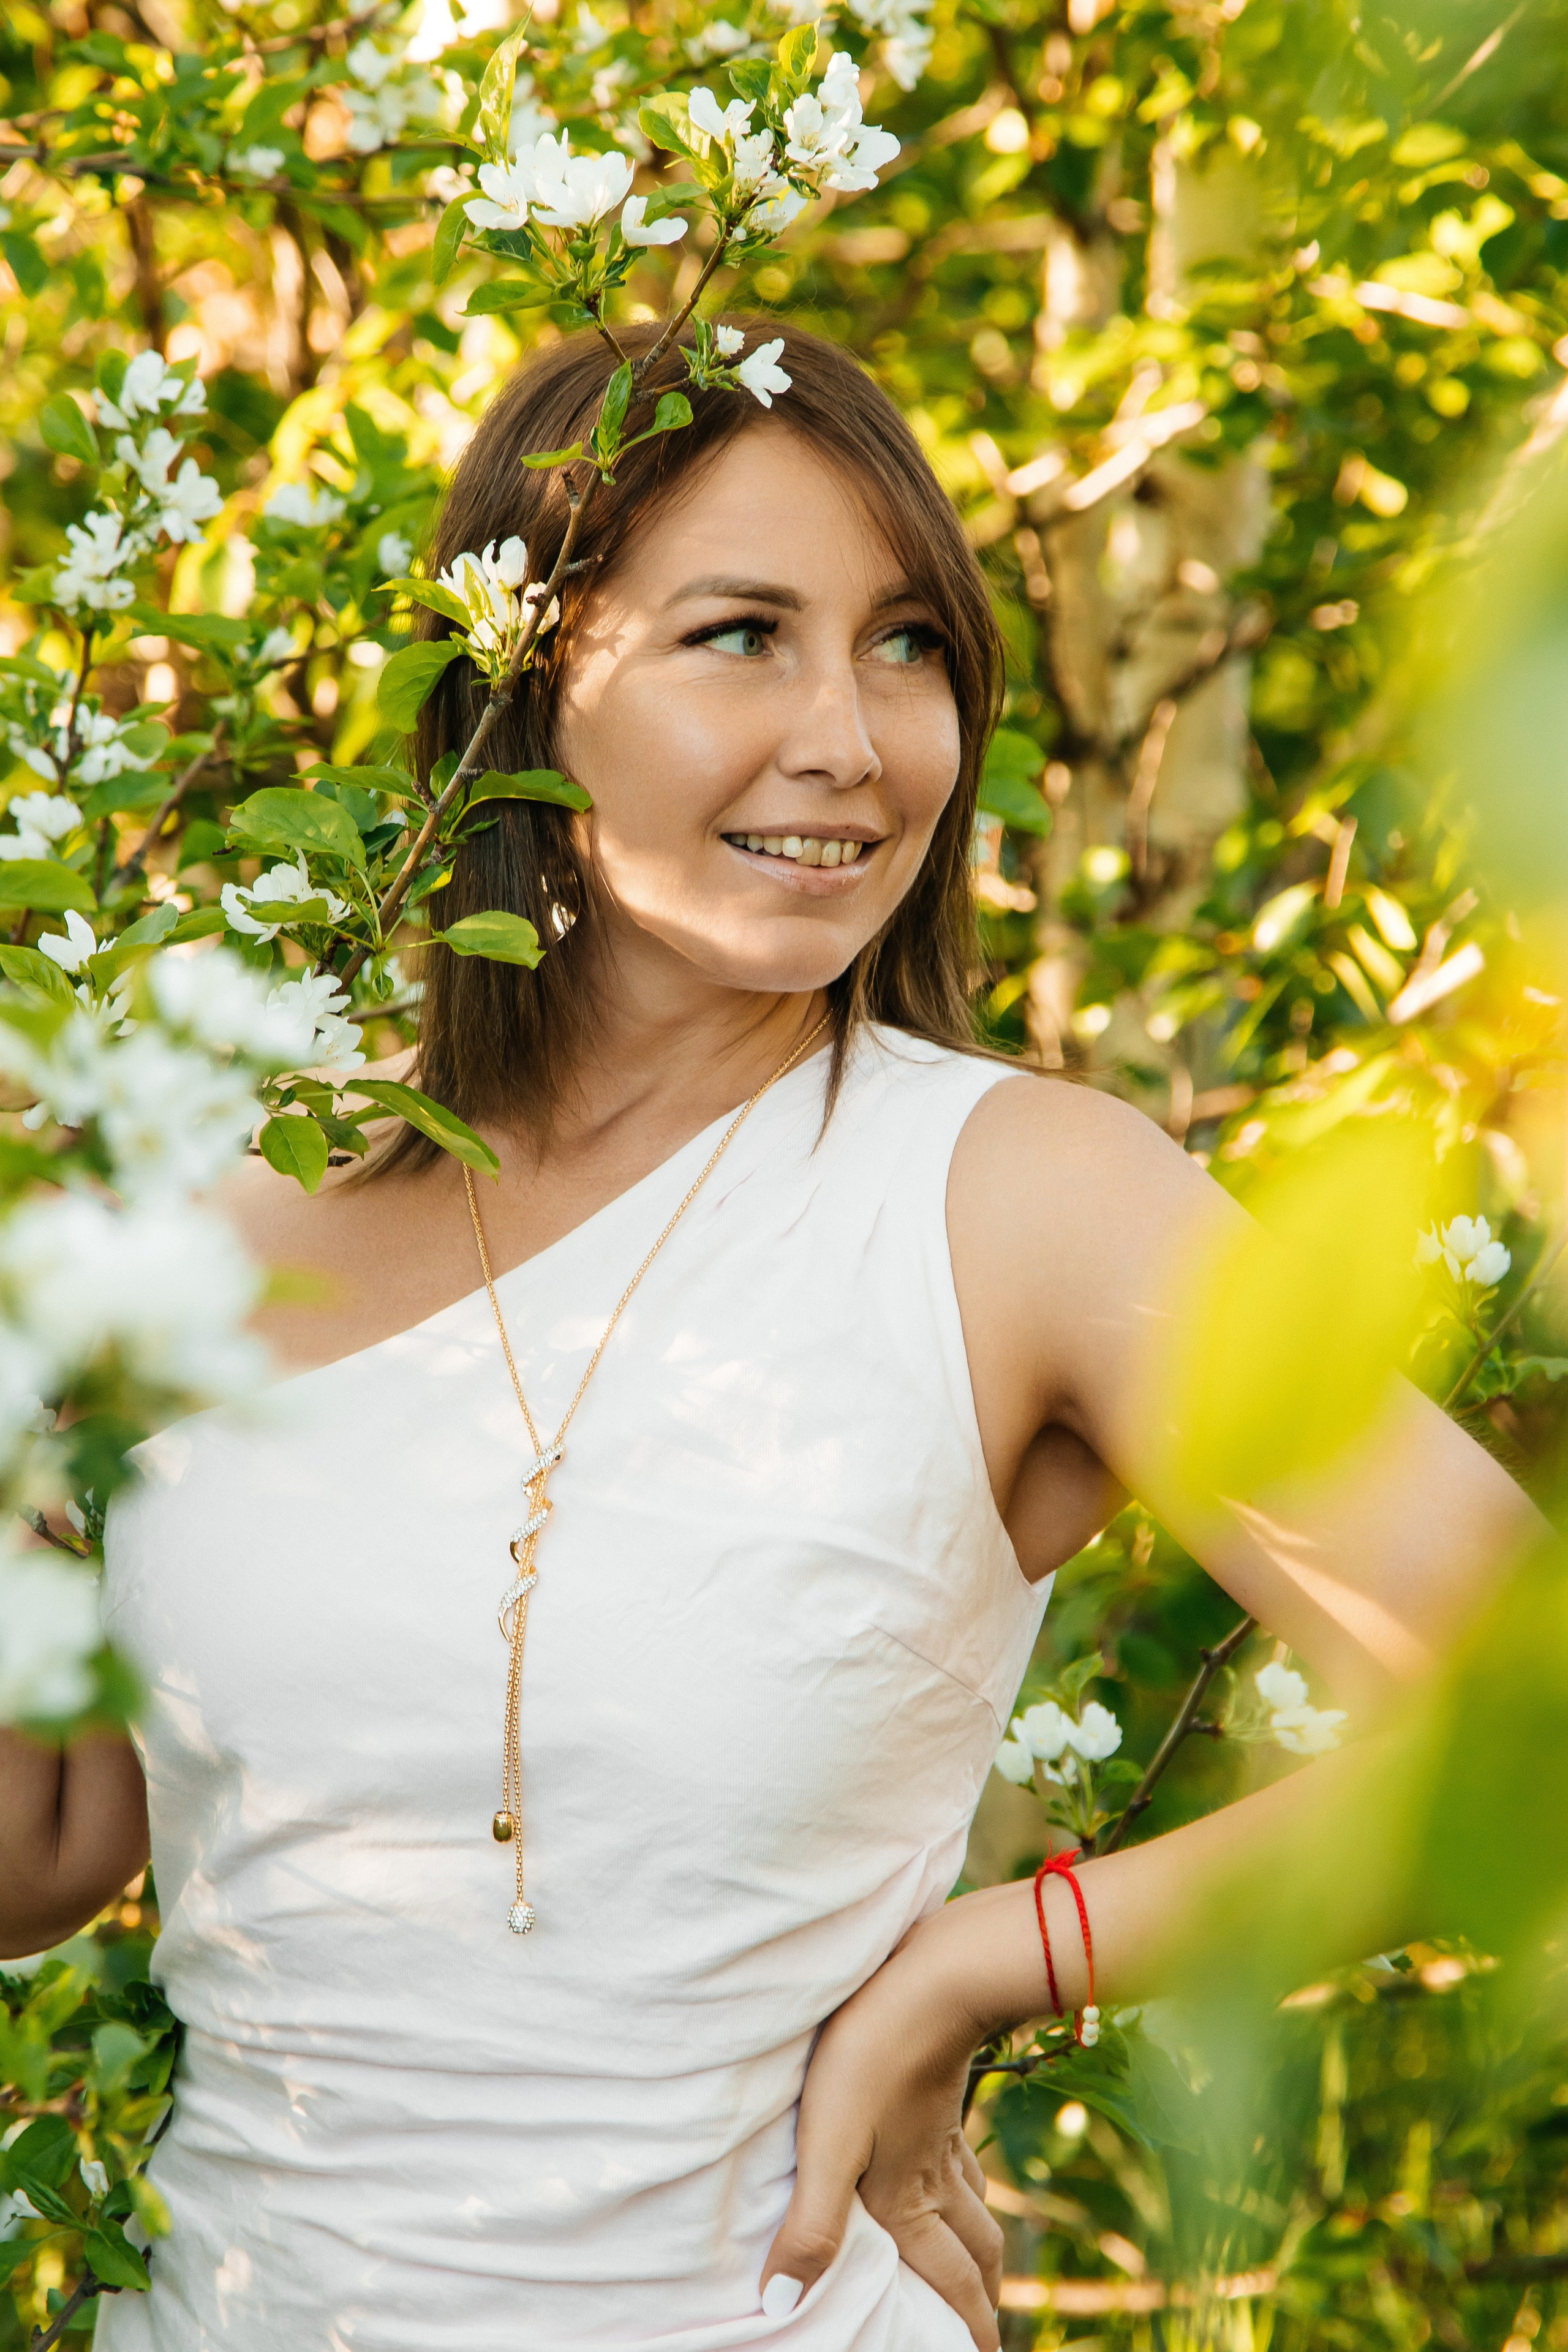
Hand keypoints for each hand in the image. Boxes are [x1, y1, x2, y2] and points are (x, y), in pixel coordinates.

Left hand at [759, 1909, 1005, 2348]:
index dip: (968, 2331)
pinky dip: (972, 2194)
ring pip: (977, 2212)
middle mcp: (935, 2181)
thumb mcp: (827, 2144)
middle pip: (975, 2257)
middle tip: (985, 2336)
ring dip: (982, 2253)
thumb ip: (810, 2226)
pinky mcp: (941, 2099)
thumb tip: (781, 2305)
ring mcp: (943, 2138)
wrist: (930, 1980)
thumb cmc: (870, 2059)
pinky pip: (966, 2165)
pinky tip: (959, 2179)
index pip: (950, 2285)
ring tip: (981, 2274)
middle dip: (983, 2304)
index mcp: (908, 2203)